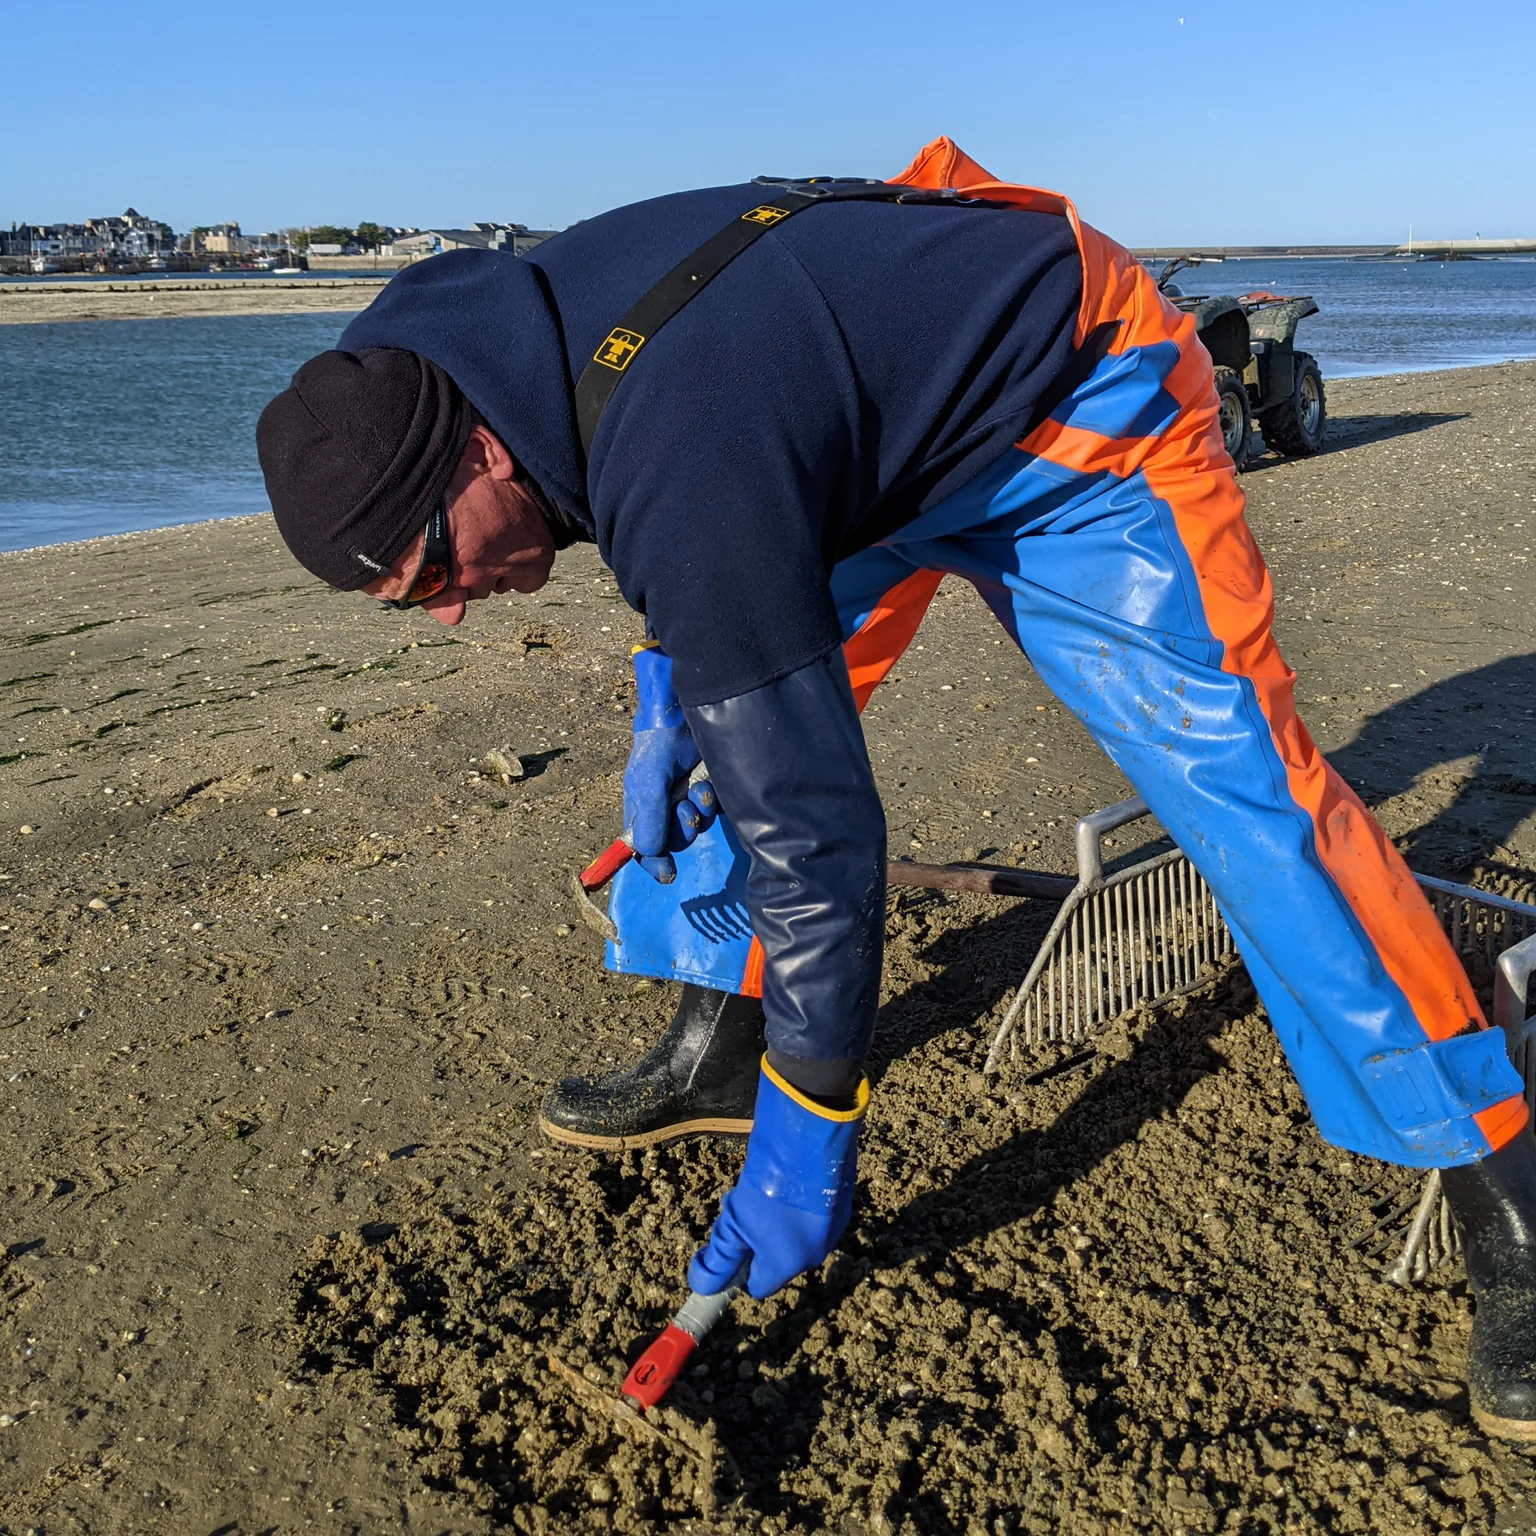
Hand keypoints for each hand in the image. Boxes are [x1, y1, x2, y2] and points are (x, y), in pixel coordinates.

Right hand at [624, 646, 715, 881]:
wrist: (684, 714)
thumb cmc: (657, 746)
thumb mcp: (647, 784)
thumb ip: (649, 819)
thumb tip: (650, 853)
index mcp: (641, 808)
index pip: (643, 847)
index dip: (653, 862)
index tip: (667, 873)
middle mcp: (664, 807)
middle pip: (673, 840)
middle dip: (681, 830)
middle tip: (683, 810)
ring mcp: (688, 797)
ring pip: (696, 825)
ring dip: (698, 813)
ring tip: (697, 790)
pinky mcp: (710, 788)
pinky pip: (714, 810)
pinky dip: (712, 801)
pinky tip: (708, 785)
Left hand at [688, 1059, 867, 1298]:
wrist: (810, 1135)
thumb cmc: (768, 1183)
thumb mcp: (734, 1223)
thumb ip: (720, 1258)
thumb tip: (703, 1284)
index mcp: (790, 1264)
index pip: (759, 1286)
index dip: (738, 1270)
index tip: (729, 1246)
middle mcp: (816, 1252)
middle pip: (777, 1259)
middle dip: (756, 1240)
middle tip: (743, 1209)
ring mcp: (833, 1226)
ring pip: (794, 1235)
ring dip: (777, 1221)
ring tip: (765, 1188)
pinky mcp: (842, 1202)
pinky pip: (812, 1214)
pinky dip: (798, 1204)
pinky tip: (788, 1178)